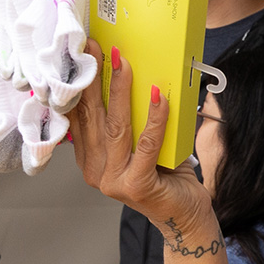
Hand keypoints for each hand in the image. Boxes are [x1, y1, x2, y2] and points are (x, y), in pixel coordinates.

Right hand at [67, 40, 211, 229]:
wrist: (185, 215)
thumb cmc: (165, 175)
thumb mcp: (142, 143)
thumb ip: (132, 120)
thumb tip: (133, 74)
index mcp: (90, 159)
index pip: (79, 116)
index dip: (80, 84)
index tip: (82, 55)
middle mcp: (95, 171)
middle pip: (92, 117)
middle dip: (93, 79)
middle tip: (95, 48)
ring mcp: (112, 180)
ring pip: (116, 127)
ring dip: (120, 91)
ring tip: (123, 63)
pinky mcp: (135, 185)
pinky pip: (146, 144)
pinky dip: (154, 118)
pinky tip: (159, 97)